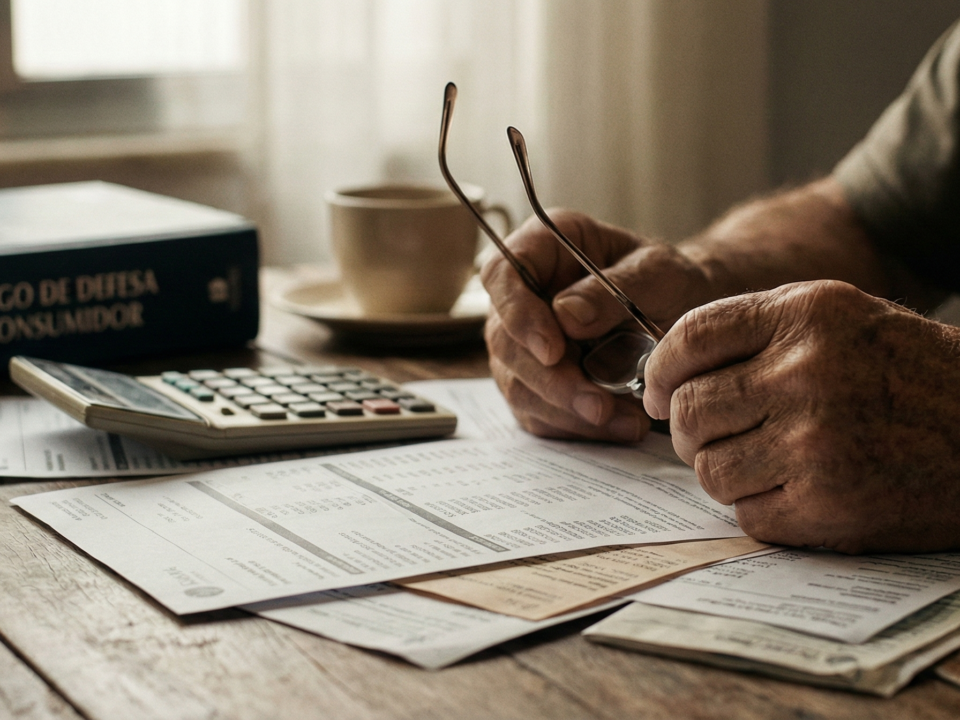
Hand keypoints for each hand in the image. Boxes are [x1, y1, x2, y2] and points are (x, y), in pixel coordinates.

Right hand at [481, 210, 714, 441]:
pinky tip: (619, 424)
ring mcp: (524, 342)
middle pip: (505, 341)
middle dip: (551, 381)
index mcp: (544, 247)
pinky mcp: (536, 383)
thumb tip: (566, 316)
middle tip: (597, 404)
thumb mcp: (659, 272)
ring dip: (566, 410)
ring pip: (518, 384)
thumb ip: (614, 289)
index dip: (517, 314)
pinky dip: (577, 427)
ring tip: (624, 419)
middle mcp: (523, 294)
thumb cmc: (668, 280)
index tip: (552, 350)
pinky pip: (539, 413)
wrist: (684, 313)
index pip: (501, 274)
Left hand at [643, 280, 959, 552]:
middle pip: (687, 408)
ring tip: (765, 461)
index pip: (689, 337)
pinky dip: (760, 508)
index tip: (656, 391)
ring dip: (724, 470)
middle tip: (711, 434)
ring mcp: (817, 440)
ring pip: (707, 466)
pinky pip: (745, 513)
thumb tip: (662, 376)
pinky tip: (799, 491)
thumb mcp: (839, 319)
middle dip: (686, 427)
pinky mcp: (829, 502)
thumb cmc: (907, 374)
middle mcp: (807, 371)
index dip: (658, 369)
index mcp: (806, 313)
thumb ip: (754, 333)